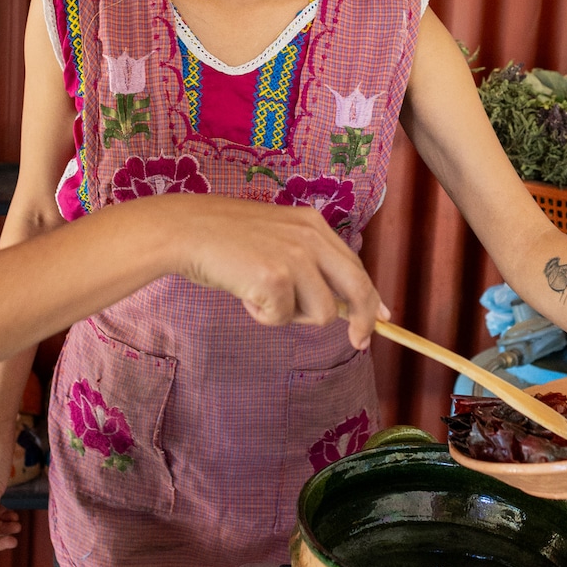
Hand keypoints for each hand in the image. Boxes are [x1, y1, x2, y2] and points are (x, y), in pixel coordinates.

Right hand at [161, 196, 387, 349]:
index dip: (370, 297)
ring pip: (321, 313)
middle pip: (358, 289)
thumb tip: (337, 304)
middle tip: (359, 342)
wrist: (185, 230)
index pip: (355, 265)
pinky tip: (243, 292)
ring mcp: (295, 257)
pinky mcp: (276, 279)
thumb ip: (306, 261)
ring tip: (260, 295)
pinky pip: (283, 319)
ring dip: (291, 315)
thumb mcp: (275, 237)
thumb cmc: (222, 238)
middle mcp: (310, 237)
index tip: (381, 318)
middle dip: (362, 321)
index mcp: (313, 224)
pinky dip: (262, 315)